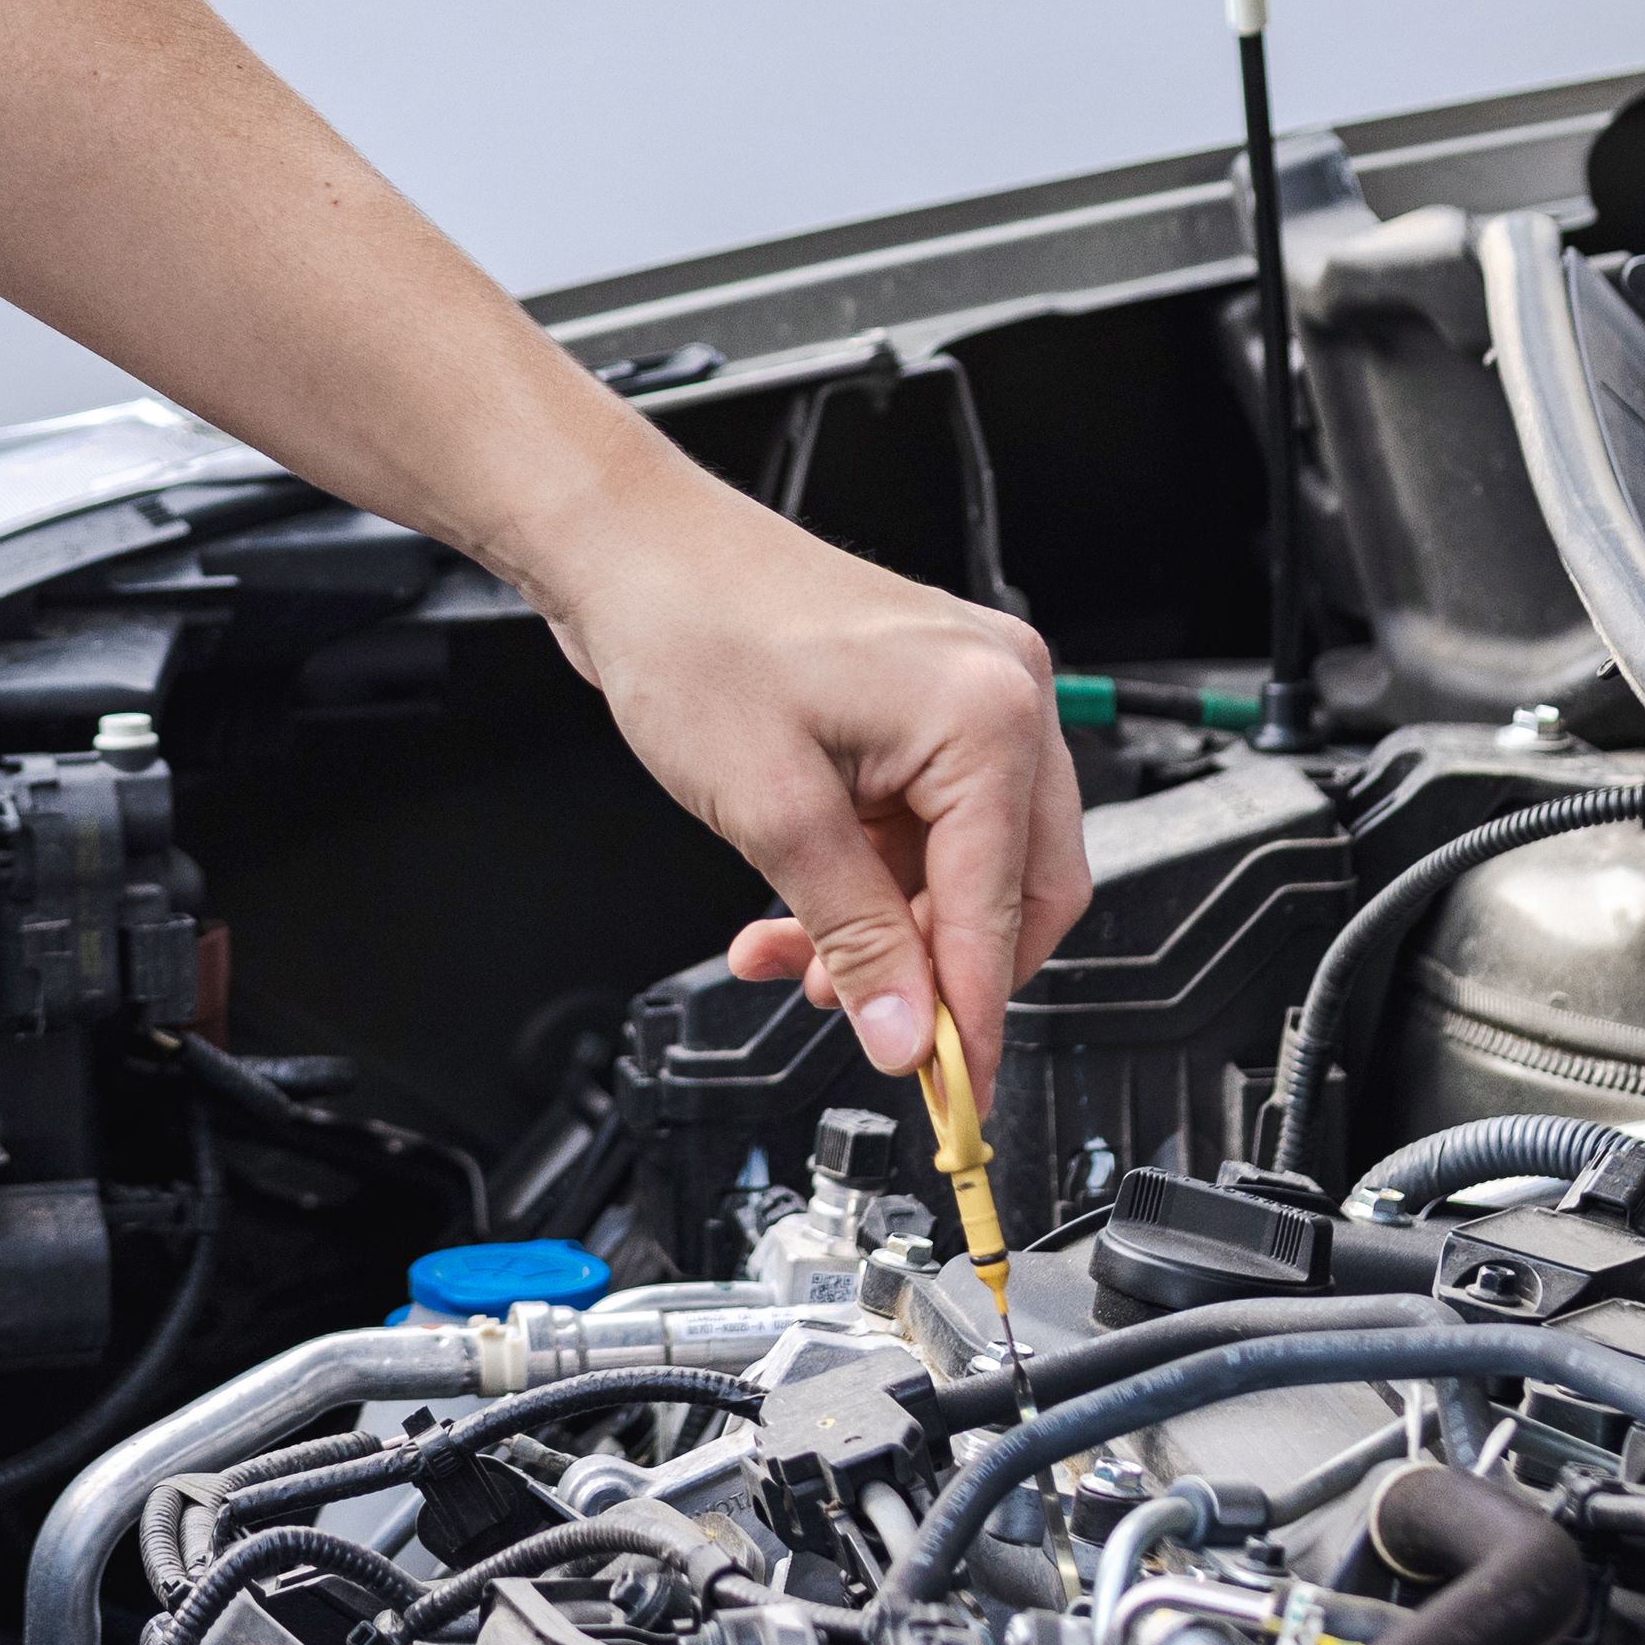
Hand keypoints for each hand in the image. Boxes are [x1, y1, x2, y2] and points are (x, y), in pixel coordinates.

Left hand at [513, 458, 1092, 1085]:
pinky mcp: (922, 704)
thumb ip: (855, 937)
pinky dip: (869, 881)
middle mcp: (1002, 694)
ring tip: (792, 959)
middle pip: (1016, 892)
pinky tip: (794, 912)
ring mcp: (966, 694)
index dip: (972, 1017)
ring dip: (887, 930)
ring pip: (966, 868)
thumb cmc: (690, 628)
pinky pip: (927, 826)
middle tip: (869, 1027)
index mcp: (989, 713)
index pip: (1004, 909)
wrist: (629, 546)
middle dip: (933, 971)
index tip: (954, 1099)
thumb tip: (908, 1034)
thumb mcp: (773, 813)